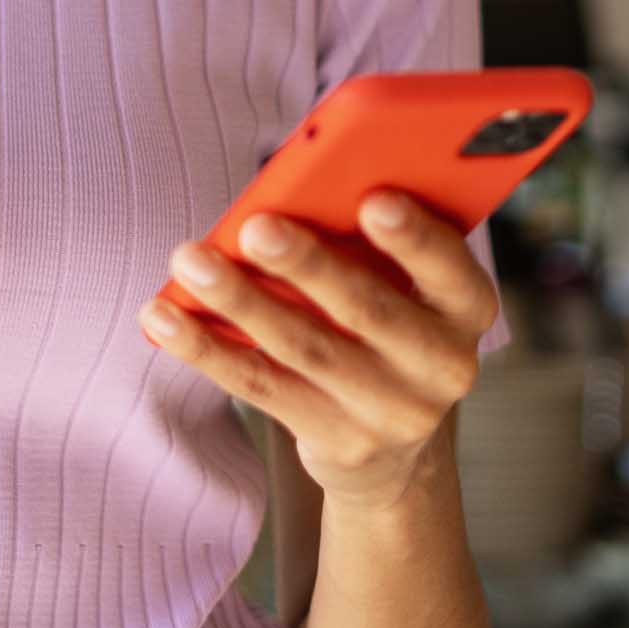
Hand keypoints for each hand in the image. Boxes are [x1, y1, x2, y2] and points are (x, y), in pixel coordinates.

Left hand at [138, 193, 499, 511]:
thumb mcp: (401, 276)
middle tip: (254, 225)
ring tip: (188, 260)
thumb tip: (297, 184)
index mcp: (465, 308)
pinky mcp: (336, 443)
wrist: (393, 443)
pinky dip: (207, 348)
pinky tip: (163, 316)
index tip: (373, 200)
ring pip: (304, 349)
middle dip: (307, 264)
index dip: (416, 239)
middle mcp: (441, 368)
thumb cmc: (386, 314)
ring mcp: (390, 414)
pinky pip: (262, 388)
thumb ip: (369, 233)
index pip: (452, 270)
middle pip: (368, 310)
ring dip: (239, 300)